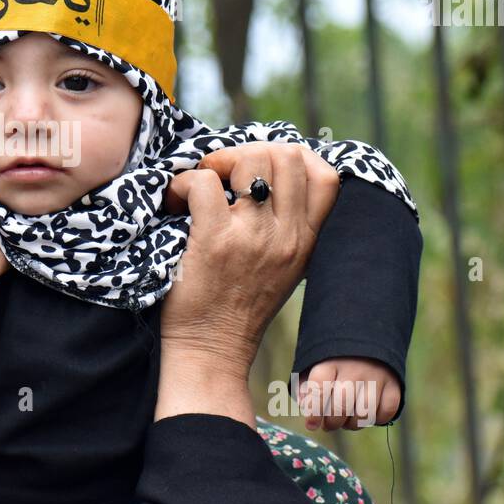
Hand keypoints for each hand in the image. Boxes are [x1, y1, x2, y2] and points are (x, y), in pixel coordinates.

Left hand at [159, 142, 339, 378]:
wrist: (212, 351)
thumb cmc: (238, 307)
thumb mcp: (285, 268)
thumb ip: (287, 228)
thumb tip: (267, 180)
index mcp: (306, 241)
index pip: (326, 176)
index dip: (293, 156)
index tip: (260, 170)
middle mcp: (286, 236)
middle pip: (287, 156)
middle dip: (249, 152)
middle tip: (222, 175)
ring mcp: (253, 237)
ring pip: (249, 161)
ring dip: (217, 162)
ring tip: (200, 186)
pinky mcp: (215, 241)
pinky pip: (203, 182)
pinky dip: (183, 183)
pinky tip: (177, 203)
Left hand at [299, 357, 401, 429]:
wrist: (367, 338)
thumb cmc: (334, 362)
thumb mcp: (315, 367)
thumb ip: (306, 388)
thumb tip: (307, 409)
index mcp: (329, 362)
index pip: (319, 389)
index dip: (314, 412)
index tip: (311, 425)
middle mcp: (354, 368)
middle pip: (341, 405)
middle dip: (332, 423)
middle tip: (329, 425)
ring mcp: (376, 376)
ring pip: (364, 413)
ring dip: (353, 425)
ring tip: (347, 421)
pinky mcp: (394, 384)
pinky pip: (386, 412)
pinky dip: (376, 419)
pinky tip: (367, 414)